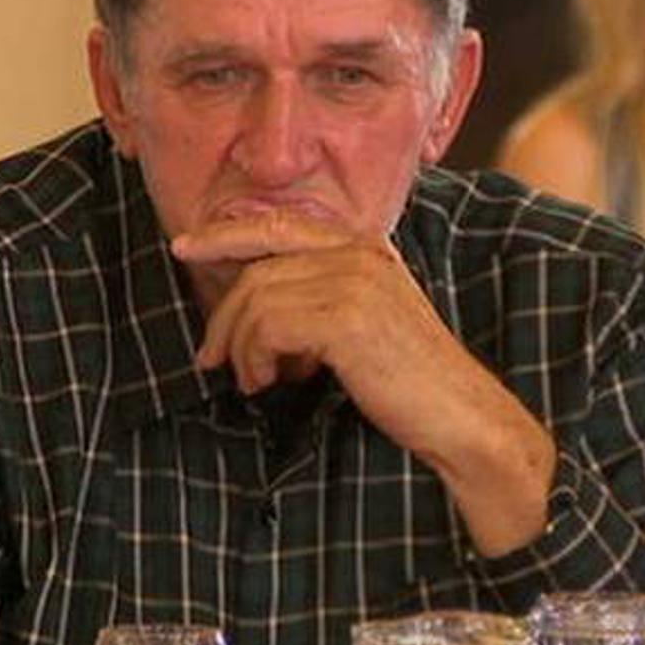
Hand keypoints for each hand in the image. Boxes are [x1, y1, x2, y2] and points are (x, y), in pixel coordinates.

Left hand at [171, 211, 554, 556]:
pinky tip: (271, 383)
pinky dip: (256, 358)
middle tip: (212, 360)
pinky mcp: (346, 317)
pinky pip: (267, 326)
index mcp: (362, 245)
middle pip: (255, 268)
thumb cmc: (405, 380)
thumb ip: (315, 295)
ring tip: (255, 381)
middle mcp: (358, 252)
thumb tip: (247, 303)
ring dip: (239, 347)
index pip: (276, 225)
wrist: (461, 418)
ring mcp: (354, 280)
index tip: (183, 249)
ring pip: (255, 300)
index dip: (223, 235)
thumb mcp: (359, 321)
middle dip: (222, 318)